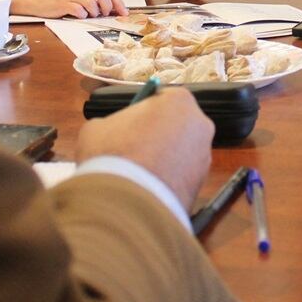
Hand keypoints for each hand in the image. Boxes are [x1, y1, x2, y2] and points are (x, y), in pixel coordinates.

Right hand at [8, 0, 127, 18]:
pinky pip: (78, 10)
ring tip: (90, 15)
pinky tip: (79, 16)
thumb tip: (112, 10)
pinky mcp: (62, 3)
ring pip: (92, 2)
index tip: (123, 13)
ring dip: (94, 12)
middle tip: (105, 14)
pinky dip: (82, 15)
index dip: (118, 2)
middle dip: (108, 7)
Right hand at [76, 86, 214, 209]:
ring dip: (163, 161)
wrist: (127, 203)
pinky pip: (180, 178)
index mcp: (178, 101)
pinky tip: (146, 189)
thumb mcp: (97, 128)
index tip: (130, 123)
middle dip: (157, 136)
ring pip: (180, 154)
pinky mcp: (202, 185)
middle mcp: (200, 125)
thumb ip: (111, 124)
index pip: (162, 98)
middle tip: (132, 149)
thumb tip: (112, 132)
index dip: (143, 112)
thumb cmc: (113, 155)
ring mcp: (204, 157)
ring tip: (137, 174)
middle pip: (176, 126)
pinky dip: (167, 183)